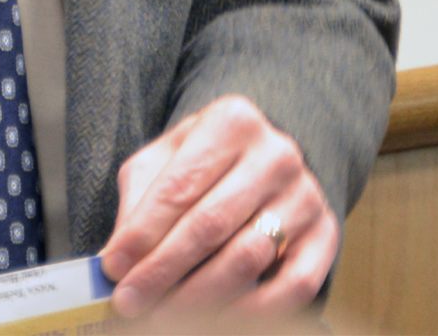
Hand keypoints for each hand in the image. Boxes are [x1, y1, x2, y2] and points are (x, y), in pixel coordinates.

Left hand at [98, 95, 335, 320]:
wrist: (263, 163)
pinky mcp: (325, 237)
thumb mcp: (164, 162)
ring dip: (197, 298)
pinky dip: (250, 314)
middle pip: (210, 225)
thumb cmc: (203, 165)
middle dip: (162, 271)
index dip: (143, 233)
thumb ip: (138, 204)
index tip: (112, 268)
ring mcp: (305, 196)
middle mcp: (277, 154)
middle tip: (129, 302)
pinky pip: (292, 288)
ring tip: (162, 315)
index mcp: (233, 121)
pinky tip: (214, 321)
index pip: (180, 185)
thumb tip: (115, 261)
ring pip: (247, 259)